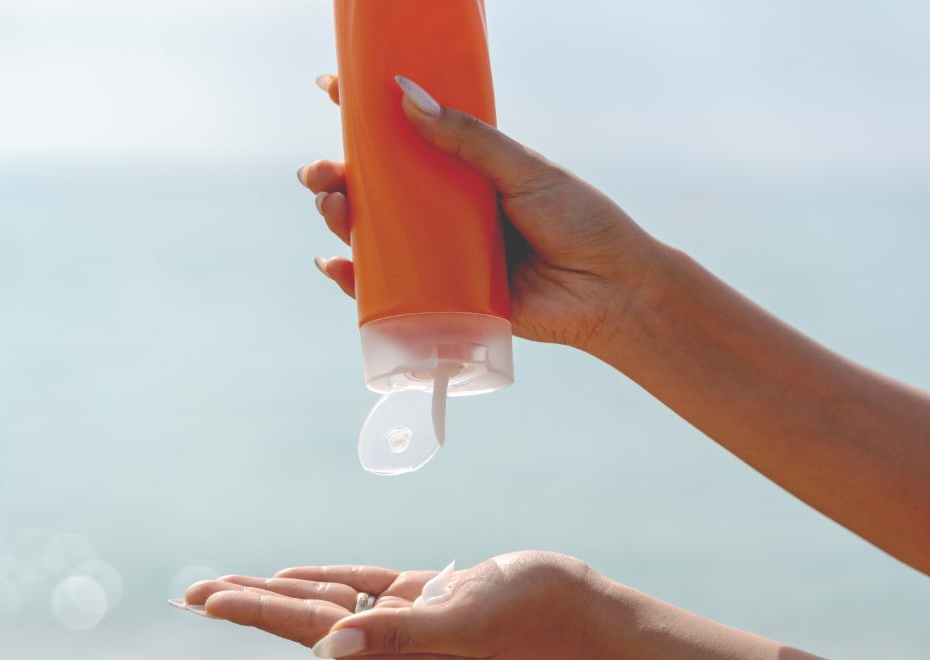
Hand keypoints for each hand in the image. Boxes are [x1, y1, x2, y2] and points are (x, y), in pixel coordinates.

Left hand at [181, 550, 600, 659]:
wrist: (575, 605)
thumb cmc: (526, 610)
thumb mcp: (462, 620)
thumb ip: (399, 632)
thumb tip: (332, 645)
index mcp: (394, 657)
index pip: (308, 631)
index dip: (255, 612)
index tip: (206, 601)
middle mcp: (391, 646)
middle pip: (303, 622)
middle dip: (246, 605)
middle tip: (188, 594)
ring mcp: (405, 622)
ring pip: (325, 605)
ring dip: (275, 593)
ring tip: (225, 586)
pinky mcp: (423, 600)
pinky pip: (361, 589)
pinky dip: (325, 580)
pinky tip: (293, 576)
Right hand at [300, 74, 675, 354]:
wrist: (609, 291)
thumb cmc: (578, 222)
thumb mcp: (524, 169)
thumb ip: (468, 138)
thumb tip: (407, 97)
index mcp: (465, 171)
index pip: (406, 136)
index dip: (365, 114)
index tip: (332, 90)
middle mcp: (447, 211)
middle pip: (377, 190)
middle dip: (337, 177)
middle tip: (320, 173)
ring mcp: (442, 255)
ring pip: (375, 237)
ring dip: (340, 221)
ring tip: (333, 207)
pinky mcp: (444, 299)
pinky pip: (390, 290)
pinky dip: (356, 281)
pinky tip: (336, 266)